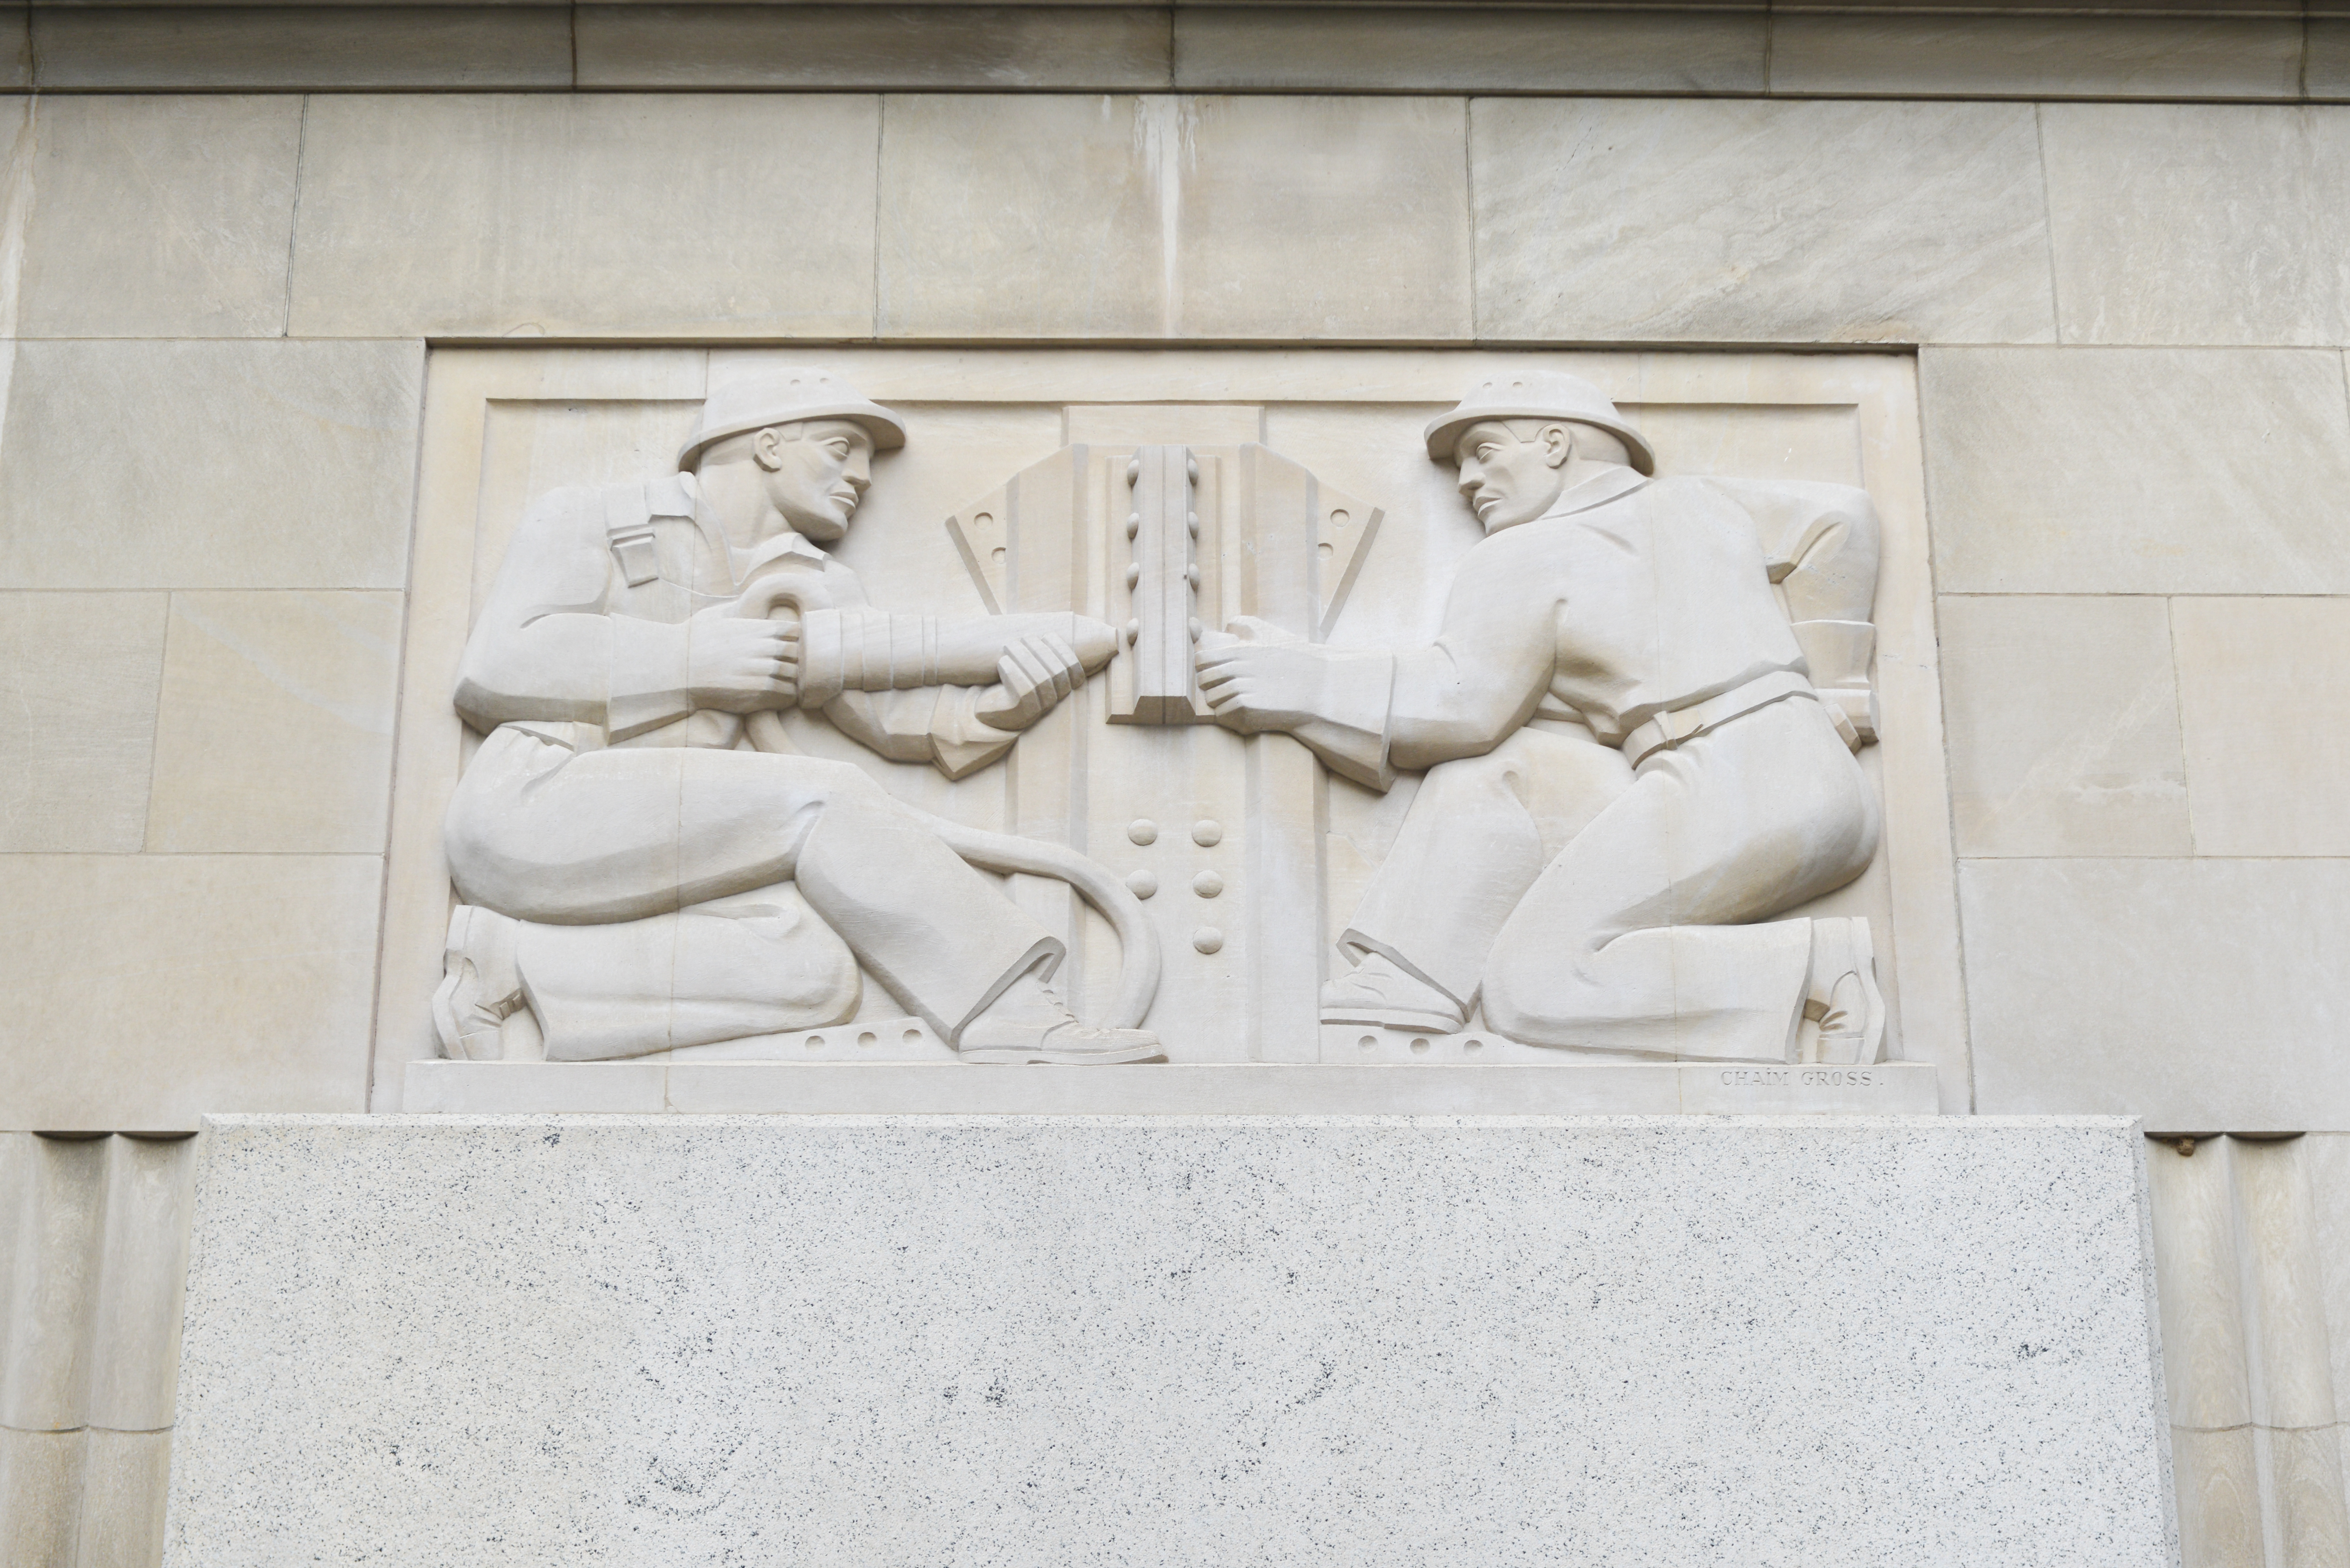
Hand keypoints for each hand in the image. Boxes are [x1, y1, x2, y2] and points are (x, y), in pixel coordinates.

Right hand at [684, 603, 798, 712]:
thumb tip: (745, 604)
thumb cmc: (693, 642)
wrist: (678, 669)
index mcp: (757, 628)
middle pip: (800, 652)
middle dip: (799, 660)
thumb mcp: (715, 616)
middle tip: (794, 668)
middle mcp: (764, 647)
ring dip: (796, 679)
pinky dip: (789, 695)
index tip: (791, 647)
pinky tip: (782, 696)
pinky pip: (787, 694)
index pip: (796, 630)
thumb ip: (736, 611)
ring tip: (789, 683)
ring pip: (797, 674)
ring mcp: (763, 670)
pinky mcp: (758, 691)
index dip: (797, 639)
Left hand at [975, 632, 1087, 731]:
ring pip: (1041, 681)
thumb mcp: (1026, 659)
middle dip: (1041, 650)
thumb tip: (1067, 623)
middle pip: (1057, 673)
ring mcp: (1037, 711)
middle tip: (1025, 636)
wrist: (980, 700)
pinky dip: (1015, 673)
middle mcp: (1051, 702)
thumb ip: (1042, 647)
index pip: (1074, 672)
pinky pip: (1024, 693)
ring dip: (1025, 658)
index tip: (1047, 634)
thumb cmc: (1005, 674)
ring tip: (1010, 644)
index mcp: (1057, 688)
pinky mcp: (1019, 715)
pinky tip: (1003, 662)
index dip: (1064, 651)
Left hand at [1196, 618, 1327, 733]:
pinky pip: (1223, 713)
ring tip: (1233, 702)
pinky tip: (1240, 713)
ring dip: (1219, 702)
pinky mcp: (1250, 706)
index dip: (1203, 667)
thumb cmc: (1295, 663)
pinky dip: (1228, 715)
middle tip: (1222, 689)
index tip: (1211, 673)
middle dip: (1209, 686)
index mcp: (1242, 650)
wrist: (1318, 689)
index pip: (1202, 658)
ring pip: (1211, 698)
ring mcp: (1244, 687)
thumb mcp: (1273, 636)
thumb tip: (1228, 624)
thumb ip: (1248, 627)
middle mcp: (1240, 667)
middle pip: (1204, 679)